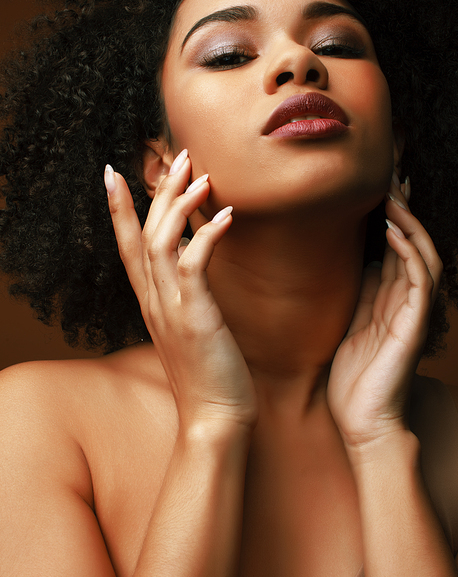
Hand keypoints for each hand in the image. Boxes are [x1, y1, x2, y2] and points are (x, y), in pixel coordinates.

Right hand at [105, 150, 256, 430]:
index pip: (128, 248)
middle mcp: (154, 301)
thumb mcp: (189, 328)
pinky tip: (225, 214)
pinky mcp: (194, 317)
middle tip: (175, 155)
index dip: (119, 210)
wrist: (213, 420)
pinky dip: (206, 236)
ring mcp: (171, 309)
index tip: (113, 174)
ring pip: (161, 242)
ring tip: (198, 173)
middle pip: (144, 235)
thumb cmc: (208, 374)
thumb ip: (184, 296)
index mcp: (152, 303)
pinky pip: (193, 265)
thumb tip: (191, 262)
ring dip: (177, 205)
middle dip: (156, 191)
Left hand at [327, 176, 441, 449]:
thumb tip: (363, 260)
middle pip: (412, 242)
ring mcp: (413, 311)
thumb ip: (362, 293)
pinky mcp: (414, 325)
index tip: (375, 185)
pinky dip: (409, 252)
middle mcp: (406, 300)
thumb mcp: (353, 324)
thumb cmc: (355, 378)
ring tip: (392, 193)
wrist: (363, 421)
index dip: (389, 216)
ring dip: (409, 222)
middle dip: (403, 209)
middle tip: (390, 174)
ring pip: (421, 254)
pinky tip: (394, 231)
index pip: (395, 246)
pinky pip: (419, 280)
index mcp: (390, 298)